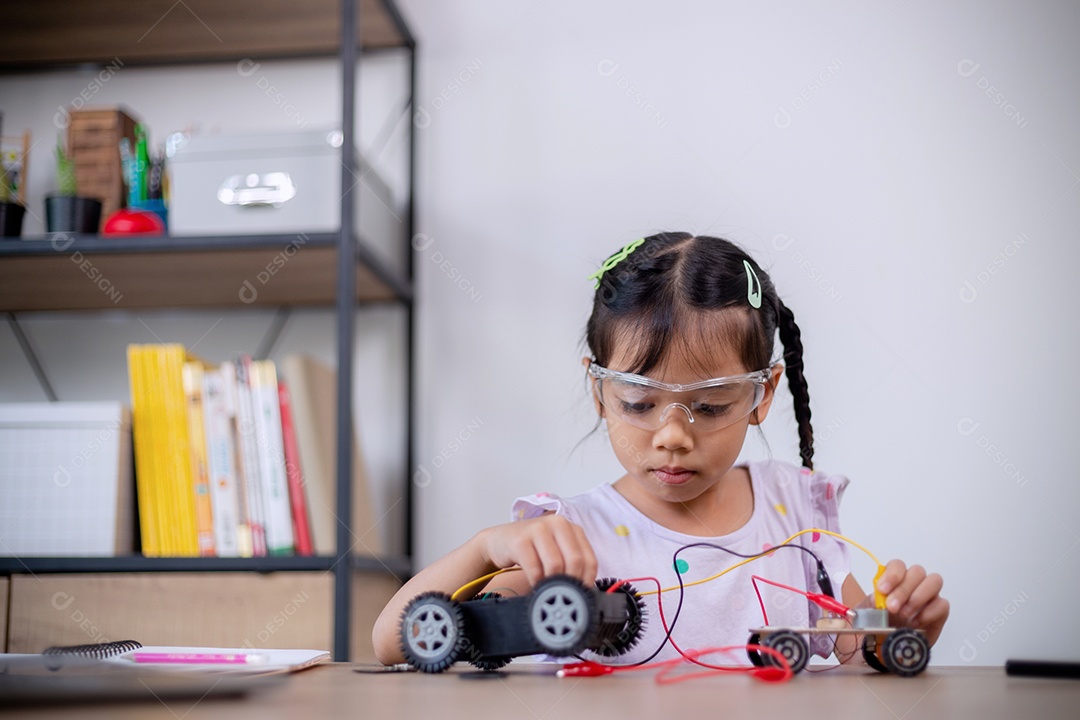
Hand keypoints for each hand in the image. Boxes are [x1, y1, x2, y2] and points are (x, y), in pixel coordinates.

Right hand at [479, 514, 597, 587]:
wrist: (499, 541)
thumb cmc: (532, 550)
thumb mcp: (556, 551)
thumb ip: (571, 564)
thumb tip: (584, 592)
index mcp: (572, 528)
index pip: (589, 559)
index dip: (587, 581)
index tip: (580, 596)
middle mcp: (558, 523)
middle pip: (575, 561)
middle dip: (570, 583)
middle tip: (563, 596)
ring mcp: (538, 529)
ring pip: (555, 564)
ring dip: (552, 584)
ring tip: (548, 592)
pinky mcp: (520, 539)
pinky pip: (535, 568)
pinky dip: (536, 582)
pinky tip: (534, 586)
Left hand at [874, 559, 949, 646]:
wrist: (892, 644)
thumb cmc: (880, 625)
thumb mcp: (868, 614)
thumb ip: (871, 604)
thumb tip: (875, 600)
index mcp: (894, 580)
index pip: (897, 565)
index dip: (892, 575)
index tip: (883, 590)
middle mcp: (913, 584)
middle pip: (917, 572)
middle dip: (903, 590)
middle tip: (892, 607)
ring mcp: (928, 596)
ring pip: (934, 581)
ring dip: (918, 597)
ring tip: (905, 614)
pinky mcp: (939, 612)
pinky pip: (942, 604)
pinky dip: (929, 613)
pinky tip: (916, 622)